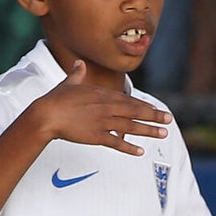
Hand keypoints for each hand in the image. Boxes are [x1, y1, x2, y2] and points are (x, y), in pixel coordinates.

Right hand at [28, 60, 171, 155]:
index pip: (129, 100)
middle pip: (135, 112)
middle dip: (154, 116)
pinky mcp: (96, 136)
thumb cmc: (56, 98)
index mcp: (103, 95)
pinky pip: (116, 143)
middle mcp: (107, 107)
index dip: (144, 106)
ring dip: (148, 131)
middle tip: (169, 120)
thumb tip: (79, 63)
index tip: (156, 109)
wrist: (46, 114)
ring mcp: (103, 122)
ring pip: (131, 127)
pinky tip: (140, 152)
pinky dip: (128, 147)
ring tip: (163, 134)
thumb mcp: (70, 83)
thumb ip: (78, 74)